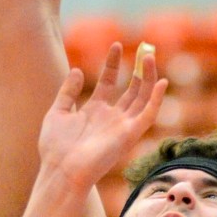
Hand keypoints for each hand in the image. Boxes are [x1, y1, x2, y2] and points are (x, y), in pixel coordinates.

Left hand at [38, 43, 167, 192]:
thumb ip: (68, 91)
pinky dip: (156, 99)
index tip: (115, 45)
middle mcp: (111, 117)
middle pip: (131, 89)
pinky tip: (160, 82)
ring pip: (142, 98)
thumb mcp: (58, 112)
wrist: (61, 170)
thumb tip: (77, 69)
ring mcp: (122, 126)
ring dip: (149, 79)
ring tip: (149, 58)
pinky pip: (148, 115)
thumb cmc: (55, 148)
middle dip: (138, 70)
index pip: (108, 82)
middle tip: (144, 50)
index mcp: (95, 111)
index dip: (112, 63)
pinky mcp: (130, 135)